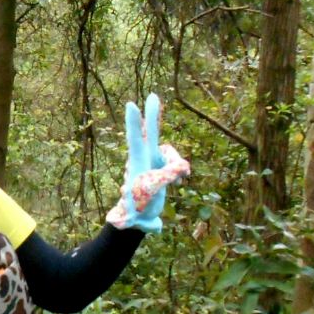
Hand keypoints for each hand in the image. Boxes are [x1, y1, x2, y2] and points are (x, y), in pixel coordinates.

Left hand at [107, 93, 190, 232]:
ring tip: (176, 183)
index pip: (136, 138)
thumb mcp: (154, 190)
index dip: (134, 122)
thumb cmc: (140, 205)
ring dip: (178, 167)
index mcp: (139, 162)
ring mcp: (154, 163)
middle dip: (153, 116)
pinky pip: (177, 165)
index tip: (130, 104)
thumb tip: (184, 167)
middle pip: (151, 133)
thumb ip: (168, 175)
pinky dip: (180, 172)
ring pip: (173, 156)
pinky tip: (178, 183)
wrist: (139, 218)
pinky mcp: (161, 170)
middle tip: (153, 95)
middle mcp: (145, 158)